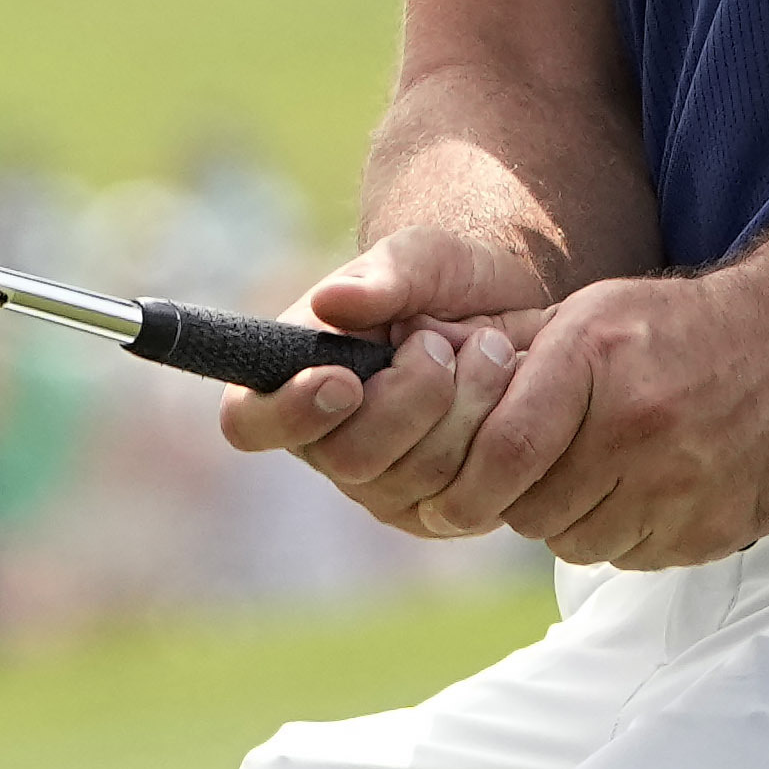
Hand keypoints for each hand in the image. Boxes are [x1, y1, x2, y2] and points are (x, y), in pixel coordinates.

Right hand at [214, 225, 559, 542]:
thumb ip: (381, 277)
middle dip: (411, 395)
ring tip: (492, 347)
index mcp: (294, 382)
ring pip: (417, 479)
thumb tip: (330, 301)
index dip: (288, 412)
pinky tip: (512, 392)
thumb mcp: (420, 257)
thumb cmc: (447, 282)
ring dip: (467, 405)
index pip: (250, 422)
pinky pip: (470, 496)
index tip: (344, 378)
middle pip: (348, 459)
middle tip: (442, 339)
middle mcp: (330, 445)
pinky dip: (500, 435)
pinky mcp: (444, 511)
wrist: (519, 314)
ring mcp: (386, 488)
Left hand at [438, 252, 768, 572]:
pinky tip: (651, 488)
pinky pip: (636, 557)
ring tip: (603, 474)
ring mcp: (685, 484)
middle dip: (521, 499)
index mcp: (597, 360)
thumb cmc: (679, 325)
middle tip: (544, 471)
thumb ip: (505, 345)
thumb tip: (413, 359)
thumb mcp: (590, 311)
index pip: (504, 453)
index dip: (469, 484)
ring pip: (581, 543)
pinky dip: (628, 534)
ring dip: (575, 520)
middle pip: (534, 509)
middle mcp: (640, 425)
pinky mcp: (717, 528)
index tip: (457, 495)